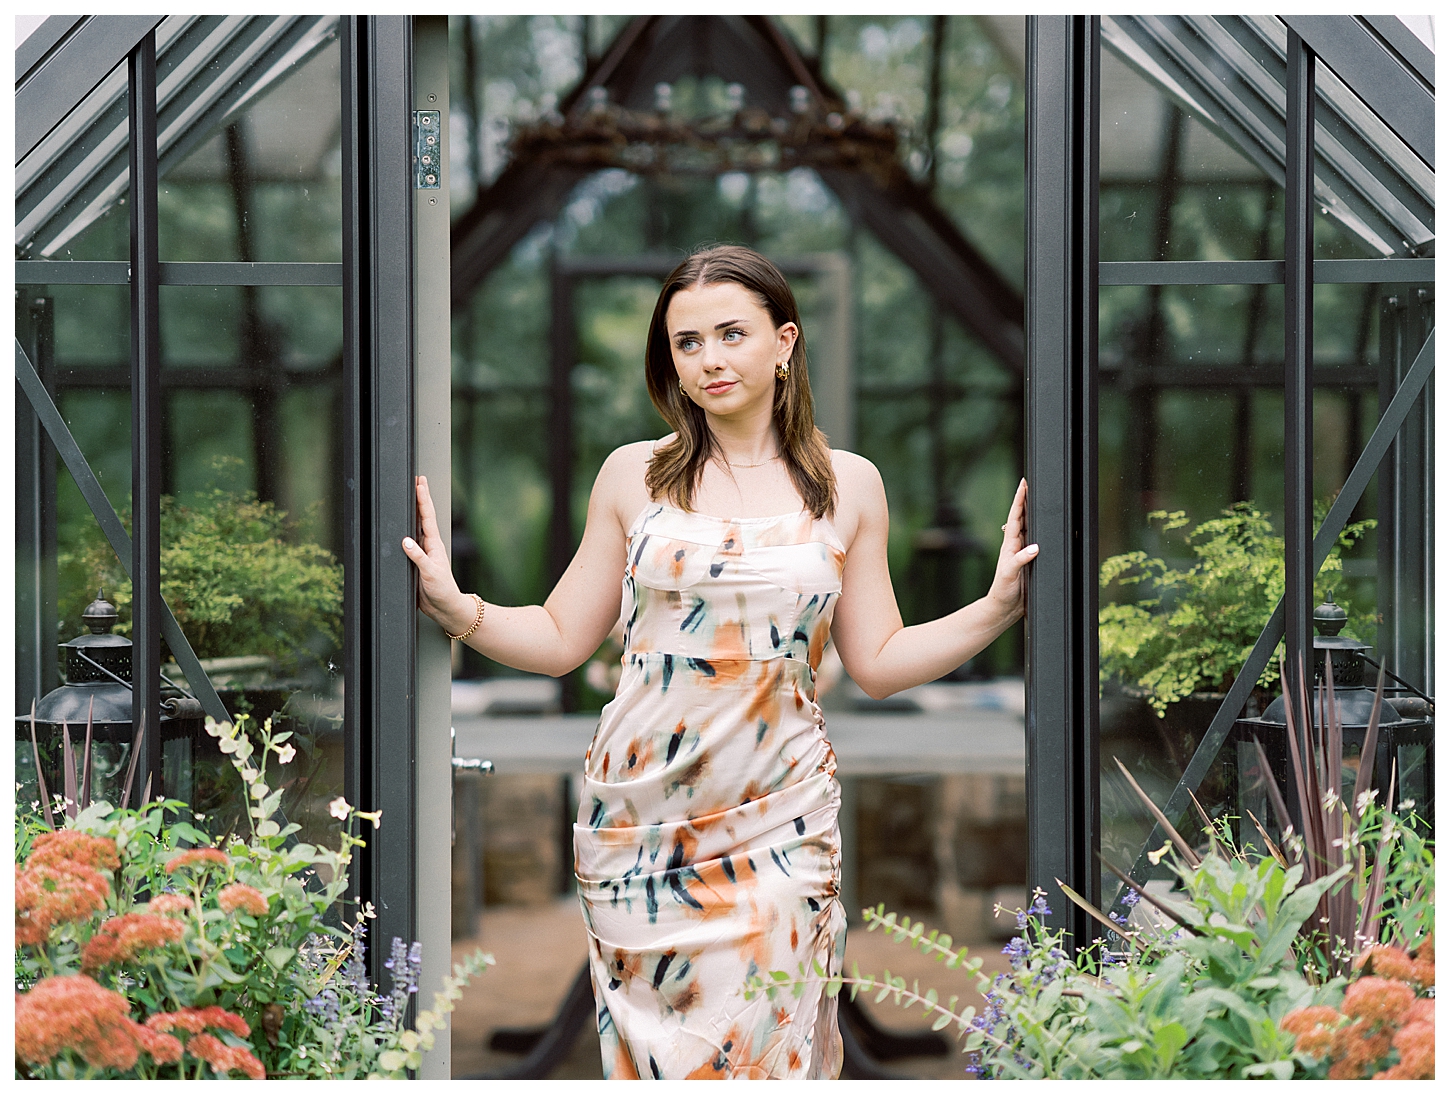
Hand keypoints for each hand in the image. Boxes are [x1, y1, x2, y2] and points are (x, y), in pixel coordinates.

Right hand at [401, 476, 474, 633]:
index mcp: (433, 544)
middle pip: (423, 516)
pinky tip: (401, 528)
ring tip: (412, 496)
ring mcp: (423, 553)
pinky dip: (404, 532)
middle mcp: (429, 545)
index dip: (423, 499)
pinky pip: (409, 543)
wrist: (445, 607)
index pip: (427, 517)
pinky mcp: (416, 562)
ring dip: (414, 511)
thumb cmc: (443, 591)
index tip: (420, 483)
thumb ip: (418, 557)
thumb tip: (406, 541)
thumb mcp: (430, 573)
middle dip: (420, 497)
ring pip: (416, 527)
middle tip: (418, 480)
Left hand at [985, 478, 1038, 622]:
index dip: (1020, 500)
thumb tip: (1035, 547)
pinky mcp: (1029, 561)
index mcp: (1009, 545)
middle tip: (1031, 483)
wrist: (1003, 608)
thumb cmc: (1002, 591)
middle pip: (1022, 518)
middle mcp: (1015, 546)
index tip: (1024, 484)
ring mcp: (1022, 552)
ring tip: (1037, 498)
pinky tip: (1045, 528)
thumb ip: (1020, 560)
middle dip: (1026, 500)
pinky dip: (1040, 531)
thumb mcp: (1009, 575)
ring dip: (1032, 513)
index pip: (1015, 518)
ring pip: (1029, 528)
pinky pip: (1036, 541)